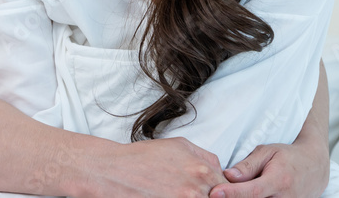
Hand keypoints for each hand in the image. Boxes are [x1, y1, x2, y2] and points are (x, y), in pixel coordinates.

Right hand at [88, 136, 225, 197]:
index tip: (209, 193)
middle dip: (208, 197)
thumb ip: (204, 157)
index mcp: (202, 170)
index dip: (219, 193)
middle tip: (187, 192)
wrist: (112, 171)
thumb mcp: (179, 146)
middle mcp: (196, 189)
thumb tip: (220, 170)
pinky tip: (166, 197)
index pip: (227, 190)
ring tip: (175, 194)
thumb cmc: (142, 158)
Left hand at [208, 140, 329, 197]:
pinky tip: (242, 196)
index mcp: (279, 180)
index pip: (252, 191)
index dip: (232, 193)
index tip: (214, 193)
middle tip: (216, 192)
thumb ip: (248, 166)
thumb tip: (227, 176)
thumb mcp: (268, 152)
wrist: (315, 167)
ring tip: (229, 193)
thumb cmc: (288, 157)